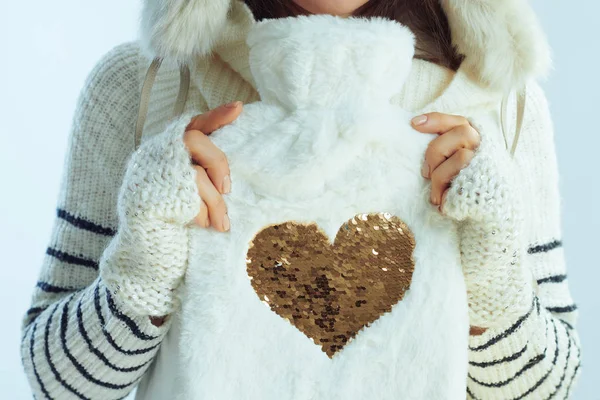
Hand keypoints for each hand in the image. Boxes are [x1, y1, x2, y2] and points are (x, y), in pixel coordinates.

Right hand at [101, 101, 242, 316]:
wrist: (145, 263)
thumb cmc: (174, 232)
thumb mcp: (194, 200)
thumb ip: (204, 180)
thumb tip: (229, 176)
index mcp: (167, 156)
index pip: (192, 126)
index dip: (215, 116)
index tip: (238, 108)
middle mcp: (154, 158)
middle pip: (194, 139)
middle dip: (219, 164)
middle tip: (227, 189)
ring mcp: (148, 175)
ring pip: (194, 171)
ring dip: (214, 201)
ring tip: (219, 224)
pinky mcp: (148, 196)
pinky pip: (187, 195)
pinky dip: (199, 213)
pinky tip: (198, 226)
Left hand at [410, 112, 480, 212]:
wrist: (486, 212)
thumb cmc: (462, 188)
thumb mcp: (452, 165)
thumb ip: (444, 148)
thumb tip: (417, 131)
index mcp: (476, 140)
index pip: (458, 122)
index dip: (436, 120)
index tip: (413, 124)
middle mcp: (484, 149)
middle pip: (461, 133)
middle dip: (436, 151)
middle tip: (426, 173)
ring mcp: (486, 165)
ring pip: (463, 156)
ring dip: (440, 176)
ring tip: (435, 192)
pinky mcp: (484, 183)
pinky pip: (461, 180)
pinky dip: (443, 190)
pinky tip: (440, 200)